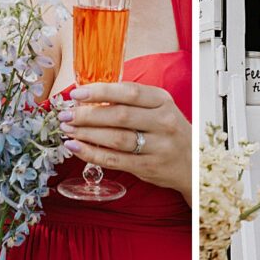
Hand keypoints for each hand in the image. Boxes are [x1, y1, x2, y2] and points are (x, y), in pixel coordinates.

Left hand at [59, 82, 191, 200]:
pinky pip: (115, 160)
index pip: (129, 92)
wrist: (193, 163)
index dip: (100, 92)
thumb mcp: (159, 109)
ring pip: (116, 138)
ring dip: (86, 134)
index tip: (76, 94)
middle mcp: (164, 123)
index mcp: (164, 102)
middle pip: (120, 116)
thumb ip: (131, 101)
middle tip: (65, 114)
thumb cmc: (169, 133)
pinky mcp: (149, 167)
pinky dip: (92, 154)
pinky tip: (76, 147)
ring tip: (67, 130)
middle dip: (87, 115)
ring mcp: (158, 147)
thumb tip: (89, 98)